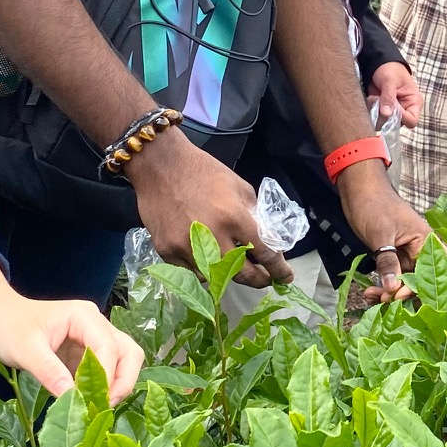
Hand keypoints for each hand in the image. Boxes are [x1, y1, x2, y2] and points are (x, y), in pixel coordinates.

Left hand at [0, 257, 143, 401]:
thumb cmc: (5, 326)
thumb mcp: (25, 350)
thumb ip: (50, 372)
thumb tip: (74, 399)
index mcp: (84, 317)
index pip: (109, 348)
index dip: (107, 377)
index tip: (95, 403)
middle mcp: (95, 325)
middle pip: (128, 352)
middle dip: (122, 380)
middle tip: (105, 406)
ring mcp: (91, 339)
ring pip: (122, 362)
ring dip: (115, 385)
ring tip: (98, 407)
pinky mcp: (83, 353)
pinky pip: (103, 371)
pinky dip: (101, 388)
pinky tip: (87, 404)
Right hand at [128, 134, 291, 286]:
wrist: (160, 165)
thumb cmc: (202, 171)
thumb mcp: (238, 186)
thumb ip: (253, 213)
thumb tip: (266, 238)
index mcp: (234, 217)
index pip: (264, 252)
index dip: (278, 269)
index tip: (286, 277)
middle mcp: (211, 235)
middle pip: (241, 273)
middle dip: (258, 280)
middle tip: (265, 279)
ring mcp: (186, 246)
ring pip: (215, 277)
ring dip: (228, 275)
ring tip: (234, 267)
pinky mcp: (167, 251)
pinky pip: (191, 273)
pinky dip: (204, 271)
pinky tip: (208, 261)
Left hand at [336, 162, 428, 304]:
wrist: (358, 188)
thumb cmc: (373, 204)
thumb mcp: (380, 235)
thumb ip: (388, 262)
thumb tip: (392, 289)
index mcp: (426, 240)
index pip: (432, 272)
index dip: (416, 288)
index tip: (395, 295)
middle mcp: (420, 248)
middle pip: (419, 279)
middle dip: (400, 292)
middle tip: (381, 299)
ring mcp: (406, 251)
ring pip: (404, 279)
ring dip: (389, 291)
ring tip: (371, 296)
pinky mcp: (393, 253)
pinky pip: (393, 274)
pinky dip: (383, 283)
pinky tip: (371, 292)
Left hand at [367, 61, 423, 127]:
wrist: (379, 63)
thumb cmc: (391, 69)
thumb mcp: (390, 80)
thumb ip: (389, 97)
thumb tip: (387, 114)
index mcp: (413, 102)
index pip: (411, 121)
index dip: (401, 118)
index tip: (391, 107)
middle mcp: (404, 109)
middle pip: (396, 124)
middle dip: (385, 114)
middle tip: (378, 99)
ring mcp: (392, 111)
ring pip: (384, 122)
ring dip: (376, 111)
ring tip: (374, 97)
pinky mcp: (381, 110)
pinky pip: (375, 117)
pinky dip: (371, 109)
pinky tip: (371, 98)